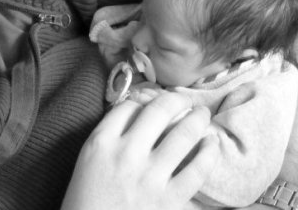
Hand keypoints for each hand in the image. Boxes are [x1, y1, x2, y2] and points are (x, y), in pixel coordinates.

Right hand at [61, 92, 218, 209]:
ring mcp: (149, 177)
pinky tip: (212, 144)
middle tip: (186, 99)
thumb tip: (137, 116)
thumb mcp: (87, 163)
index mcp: (101, 143)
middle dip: (177, 99)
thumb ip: (108, 138)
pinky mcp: (168, 201)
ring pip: (183, 134)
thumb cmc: (86, 204)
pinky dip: (209, 153)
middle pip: (159, 110)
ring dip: (198, 119)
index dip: (145, 99)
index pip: (129, 106)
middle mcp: (126, 153)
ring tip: (203, 115)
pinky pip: (197, 170)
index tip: (154, 102)